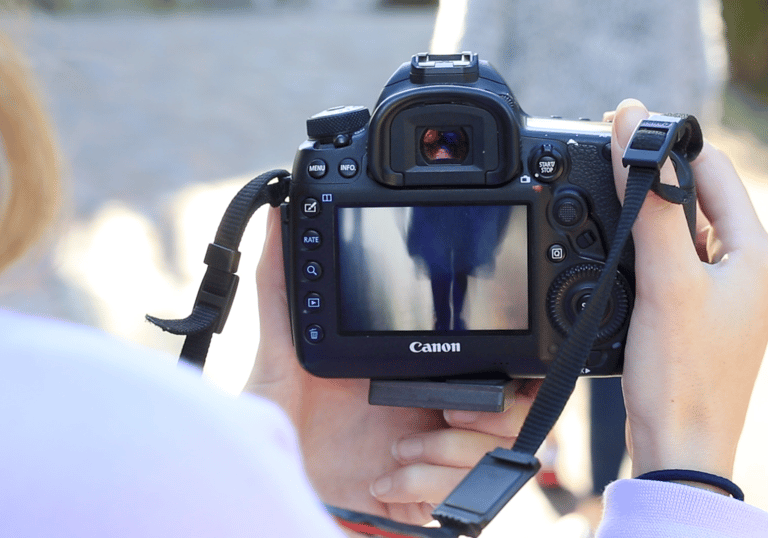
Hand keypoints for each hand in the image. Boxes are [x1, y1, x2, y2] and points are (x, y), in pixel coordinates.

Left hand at [245, 207, 538, 524]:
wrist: (276, 482)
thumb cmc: (283, 418)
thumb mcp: (280, 348)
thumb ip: (279, 284)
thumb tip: (276, 216)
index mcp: (416, 371)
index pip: (487, 359)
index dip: (505, 363)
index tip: (479, 366)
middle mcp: (435, 409)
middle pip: (514, 406)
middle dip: (497, 410)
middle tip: (449, 410)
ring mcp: (437, 453)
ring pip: (501, 448)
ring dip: (452, 449)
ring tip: (398, 448)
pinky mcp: (432, 493)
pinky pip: (467, 490)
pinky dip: (429, 482)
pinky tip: (388, 477)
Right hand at [608, 99, 767, 478]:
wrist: (677, 444)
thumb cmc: (682, 374)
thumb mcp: (667, 280)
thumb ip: (651, 206)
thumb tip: (633, 131)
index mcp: (754, 252)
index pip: (712, 170)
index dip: (667, 145)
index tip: (620, 131)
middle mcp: (742, 268)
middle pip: (693, 198)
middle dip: (649, 179)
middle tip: (603, 169)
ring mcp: (717, 292)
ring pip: (676, 231)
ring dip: (642, 215)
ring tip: (604, 210)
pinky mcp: (692, 312)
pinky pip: (665, 264)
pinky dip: (639, 251)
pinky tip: (614, 257)